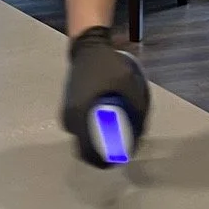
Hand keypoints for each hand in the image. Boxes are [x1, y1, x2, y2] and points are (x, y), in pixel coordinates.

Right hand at [61, 27, 150, 163]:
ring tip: (115, 138)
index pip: (91, 153)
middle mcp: (71, 120)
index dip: (107, 160)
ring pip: (82, 139)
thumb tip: (141, 132)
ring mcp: (67, 114)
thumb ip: (137, 109)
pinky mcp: (68, 109)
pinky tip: (105, 126)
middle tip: (120, 151)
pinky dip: (90, 132)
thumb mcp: (129, 85)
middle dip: (102, 154)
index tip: (121, 158)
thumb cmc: (108, 66)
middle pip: (85, 150)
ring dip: (96, 143)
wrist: (88, 48)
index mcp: (81, 117)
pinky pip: (79, 128)